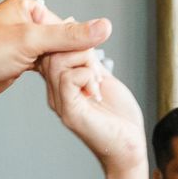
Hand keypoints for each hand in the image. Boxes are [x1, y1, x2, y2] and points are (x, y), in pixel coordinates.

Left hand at [0, 0, 110, 113]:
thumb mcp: (30, 41)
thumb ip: (69, 35)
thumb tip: (105, 26)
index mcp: (28, 6)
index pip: (67, 26)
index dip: (81, 49)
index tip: (93, 71)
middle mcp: (26, 21)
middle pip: (63, 42)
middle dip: (75, 62)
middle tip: (91, 85)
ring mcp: (23, 43)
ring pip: (56, 56)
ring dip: (67, 72)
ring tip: (83, 89)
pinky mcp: (20, 62)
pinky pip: (46, 67)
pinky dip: (56, 77)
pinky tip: (66, 89)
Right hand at [40, 47, 147, 176]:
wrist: (128, 146)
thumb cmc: (118, 118)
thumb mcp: (103, 78)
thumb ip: (89, 60)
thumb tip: (83, 36)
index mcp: (60, 83)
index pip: (48, 48)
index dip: (62, 34)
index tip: (81, 31)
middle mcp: (55, 92)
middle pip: (51, 49)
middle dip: (78, 45)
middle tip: (97, 67)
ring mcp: (60, 102)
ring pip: (58, 60)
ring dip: (84, 61)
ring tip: (98, 80)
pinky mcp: (70, 112)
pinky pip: (68, 79)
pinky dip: (87, 76)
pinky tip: (97, 91)